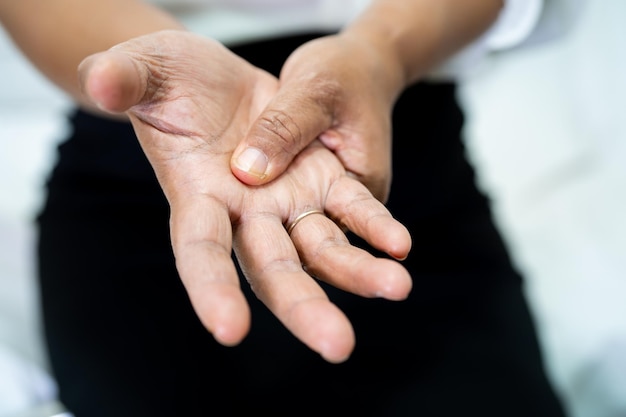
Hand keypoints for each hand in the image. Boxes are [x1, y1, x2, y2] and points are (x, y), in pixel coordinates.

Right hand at [78, 30, 411, 361]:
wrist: (217, 79)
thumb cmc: (172, 79)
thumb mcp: (146, 67)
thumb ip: (125, 77)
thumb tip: (99, 78)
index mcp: (196, 198)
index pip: (200, 252)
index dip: (212, 290)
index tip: (230, 330)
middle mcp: (245, 214)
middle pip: (274, 270)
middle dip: (303, 307)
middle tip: (337, 345)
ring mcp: (287, 202)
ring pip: (321, 248)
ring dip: (357, 272)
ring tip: (395, 287)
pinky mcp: (322, 179)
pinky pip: (351, 207)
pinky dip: (374, 225)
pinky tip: (400, 245)